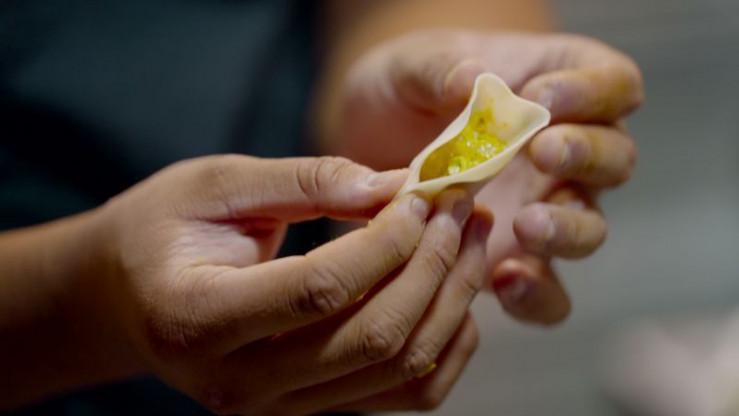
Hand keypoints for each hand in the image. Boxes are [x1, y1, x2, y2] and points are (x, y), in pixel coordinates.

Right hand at [93, 155, 491, 414]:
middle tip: (461, 207)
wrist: (130, 297)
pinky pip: (402, 393)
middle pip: (372, 337)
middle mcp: (239, 384)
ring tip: (470, 238)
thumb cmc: (161, 231)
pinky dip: (445, 346)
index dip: (385, 239)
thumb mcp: (214, 185)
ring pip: (398, 368)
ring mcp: (279, 408)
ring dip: (451, 300)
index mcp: (198, 320)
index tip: (420, 192)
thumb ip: (302, 183)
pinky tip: (453, 293)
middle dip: (432, 265)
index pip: (319, 289)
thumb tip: (390, 185)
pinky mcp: (311, 406)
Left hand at [331, 30, 642, 324]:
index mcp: (561, 88)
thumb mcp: (411, 67)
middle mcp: (568, 154)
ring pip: (590, 228)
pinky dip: (536, 294)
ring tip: (524, 224)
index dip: (591, 91)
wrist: (373, 138)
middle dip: (585, 156)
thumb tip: (472, 79)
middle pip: (615, 159)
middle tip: (541, 152)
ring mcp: (546, 211)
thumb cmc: (405, 90)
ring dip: (567, 228)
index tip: (540, 98)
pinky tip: (502, 278)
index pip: (614, 85)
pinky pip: (548, 292)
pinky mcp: (516, 261)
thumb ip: (440, 69)